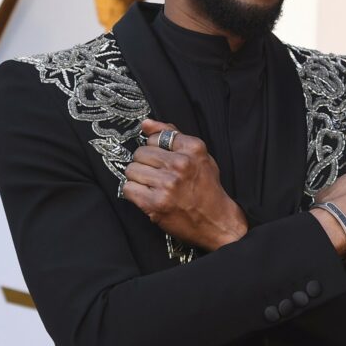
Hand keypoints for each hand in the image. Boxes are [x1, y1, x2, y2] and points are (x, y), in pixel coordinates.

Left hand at [122, 119, 247, 250]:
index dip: (156, 149)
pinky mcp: (156, 203)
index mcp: (193, 148)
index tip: (163, 160)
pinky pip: (128, 188)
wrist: (216, 221)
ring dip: (139, 178)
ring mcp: (167, 184)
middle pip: (140, 153)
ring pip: (132, 170)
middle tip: (157, 175)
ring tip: (153, 186)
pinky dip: (134, 193)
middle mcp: (180, 164)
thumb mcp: (199, 155)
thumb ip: (173, 135)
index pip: (155, 137)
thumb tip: (145, 123)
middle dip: (145, 163)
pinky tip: (148, 196)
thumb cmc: (207, 188)